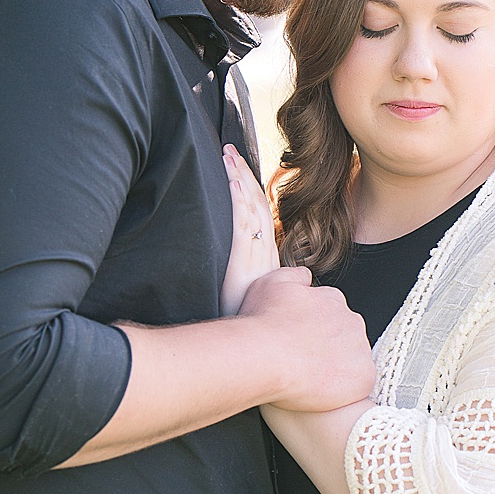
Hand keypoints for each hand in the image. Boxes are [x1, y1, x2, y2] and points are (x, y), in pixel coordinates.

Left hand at [220, 145, 279, 314]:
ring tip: (228, 155)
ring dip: (239, 178)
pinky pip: (242, 223)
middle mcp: (265, 250)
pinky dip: (239, 199)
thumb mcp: (252, 294)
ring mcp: (256, 254)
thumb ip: (253, 278)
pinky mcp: (244, 260)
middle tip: (229, 149)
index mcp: (266, 256)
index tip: (239, 167)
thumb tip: (252, 268)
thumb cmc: (248, 321)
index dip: (250, 187)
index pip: (260, 212)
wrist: (256, 344)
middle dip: (243, 173)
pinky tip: (233, 181)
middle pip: (257, 202)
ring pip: (251, 206)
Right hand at [239, 267, 375, 411]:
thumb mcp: (270, 283)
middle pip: (344, 335)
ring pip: (351, 360)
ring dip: (335, 367)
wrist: (264, 356)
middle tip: (301, 358)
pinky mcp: (363, 378)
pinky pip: (358, 384)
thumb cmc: (263, 323)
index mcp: (332, 300)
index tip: (299, 337)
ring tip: (307, 377)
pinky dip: (343, 389)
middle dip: (326, 346)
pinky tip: (319, 390)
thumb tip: (305, 276)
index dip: (313, 327)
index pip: (330, 312)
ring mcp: (360, 350)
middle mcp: (351, 321)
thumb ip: (293, 275)